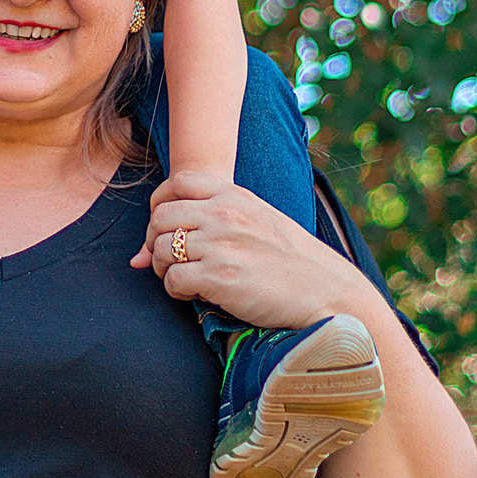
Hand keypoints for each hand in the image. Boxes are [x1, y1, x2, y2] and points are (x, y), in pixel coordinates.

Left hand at [131, 172, 376, 331]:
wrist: (328, 292)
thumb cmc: (292, 261)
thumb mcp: (259, 220)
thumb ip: (214, 220)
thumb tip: (147, 249)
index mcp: (234, 196)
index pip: (177, 183)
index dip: (160, 204)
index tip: (166, 227)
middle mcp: (224, 214)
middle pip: (160, 217)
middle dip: (155, 241)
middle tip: (169, 260)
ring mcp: (221, 244)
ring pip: (162, 249)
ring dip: (164, 268)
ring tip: (183, 279)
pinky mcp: (220, 277)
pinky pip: (173, 279)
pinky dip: (176, 290)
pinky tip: (195, 294)